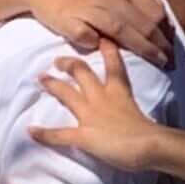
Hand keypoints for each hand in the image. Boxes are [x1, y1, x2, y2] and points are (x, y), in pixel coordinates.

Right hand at [8, 0, 175, 67]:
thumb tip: (156, 14)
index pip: (153, 8)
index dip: (166, 29)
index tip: (171, 43)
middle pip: (143, 24)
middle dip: (161, 45)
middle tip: (170, 60)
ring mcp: (88, 7)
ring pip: (123, 34)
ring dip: (144, 51)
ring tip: (158, 62)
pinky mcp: (68, 21)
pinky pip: (89, 39)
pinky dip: (99, 47)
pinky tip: (107, 53)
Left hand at [30, 41, 164, 174]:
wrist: (149, 146)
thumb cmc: (153, 135)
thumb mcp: (149, 119)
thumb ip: (142, 119)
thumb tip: (150, 130)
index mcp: (120, 92)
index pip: (114, 65)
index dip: (108, 50)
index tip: (102, 38)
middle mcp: (102, 98)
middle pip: (83, 73)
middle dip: (70, 64)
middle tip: (57, 59)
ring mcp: (90, 115)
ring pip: (67, 93)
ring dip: (53, 85)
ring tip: (41, 78)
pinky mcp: (83, 135)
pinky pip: (59, 134)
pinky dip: (44, 134)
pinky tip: (31, 131)